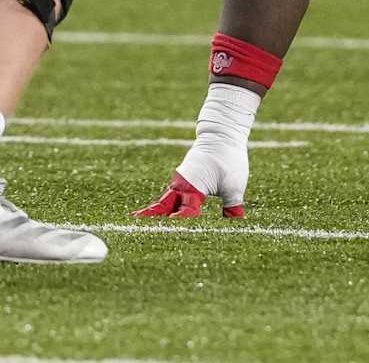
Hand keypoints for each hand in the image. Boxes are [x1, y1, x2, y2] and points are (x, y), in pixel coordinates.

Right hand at [134, 133, 249, 218]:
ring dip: (157, 211)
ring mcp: (180, 179)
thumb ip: (232, 206)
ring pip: (165, 200)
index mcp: (193, 187)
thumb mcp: (234, 185)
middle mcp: (181, 184)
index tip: (172, 236)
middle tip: (134, 227)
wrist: (222, 132)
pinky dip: (166, 204)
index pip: (185, 213)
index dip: (180, 225)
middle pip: (163, 206)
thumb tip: (234, 222)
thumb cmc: (228, 158)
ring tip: (140, 222)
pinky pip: (172, 194)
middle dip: (151, 217)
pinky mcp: (184, 176)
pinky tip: (162, 211)